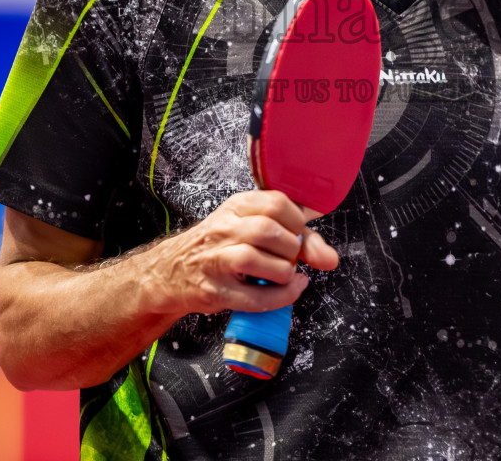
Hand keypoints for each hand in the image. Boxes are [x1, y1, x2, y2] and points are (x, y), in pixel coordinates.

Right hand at [147, 190, 338, 315]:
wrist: (170, 272)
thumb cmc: (217, 247)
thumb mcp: (248, 228)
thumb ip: (293, 235)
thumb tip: (329, 257)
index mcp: (236, 207)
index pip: (277, 202)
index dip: (298, 221)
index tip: (299, 234)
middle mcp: (225, 229)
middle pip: (270, 230)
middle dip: (292, 248)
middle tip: (291, 257)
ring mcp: (218, 261)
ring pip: (261, 261)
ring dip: (284, 272)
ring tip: (284, 274)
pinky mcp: (217, 291)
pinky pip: (257, 298)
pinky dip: (281, 297)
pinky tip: (288, 290)